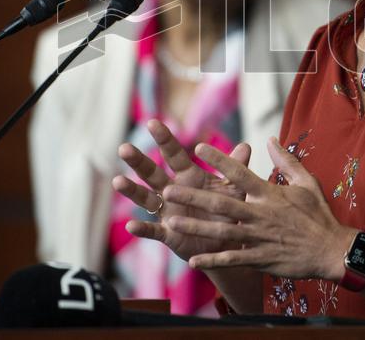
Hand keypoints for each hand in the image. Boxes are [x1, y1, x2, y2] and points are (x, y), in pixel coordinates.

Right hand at [112, 119, 252, 262]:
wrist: (228, 242)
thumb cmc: (228, 209)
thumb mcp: (234, 188)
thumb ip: (235, 168)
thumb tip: (246, 145)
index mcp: (189, 176)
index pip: (174, 154)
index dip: (164, 139)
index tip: (152, 122)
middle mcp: (173, 190)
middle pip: (152, 173)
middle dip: (138, 161)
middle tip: (124, 148)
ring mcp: (168, 212)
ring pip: (146, 199)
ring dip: (132, 191)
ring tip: (117, 181)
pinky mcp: (168, 233)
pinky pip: (153, 230)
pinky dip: (142, 228)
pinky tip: (130, 226)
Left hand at [161, 136, 354, 280]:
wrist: (332, 250)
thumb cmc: (318, 214)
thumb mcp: (307, 182)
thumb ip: (286, 161)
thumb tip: (271, 139)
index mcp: (269, 193)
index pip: (239, 172)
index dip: (218, 160)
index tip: (197, 147)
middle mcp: (260, 214)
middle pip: (221, 203)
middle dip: (193, 196)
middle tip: (168, 189)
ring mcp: (259, 238)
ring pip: (222, 232)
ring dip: (196, 226)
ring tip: (171, 221)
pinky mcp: (261, 259)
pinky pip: (232, 259)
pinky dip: (213, 259)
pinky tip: (192, 260)